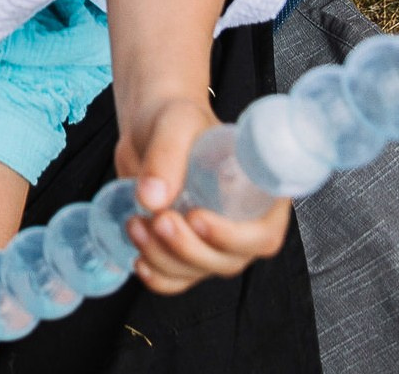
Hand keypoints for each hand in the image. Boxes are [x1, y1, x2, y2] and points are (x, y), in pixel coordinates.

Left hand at [114, 94, 289, 293]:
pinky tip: (139, 261)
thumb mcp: (175, 124)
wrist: (149, 128)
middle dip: (189, 249)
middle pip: (229, 261)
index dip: (234, 238)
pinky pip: (177, 280)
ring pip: (198, 272)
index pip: (263, 234)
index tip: (197, 218)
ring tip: (134, 223)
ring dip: (164, 259)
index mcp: (259, 195)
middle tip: (158, 218)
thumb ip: (166, 155)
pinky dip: (158, 277)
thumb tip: (150, 199)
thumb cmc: (176, 119)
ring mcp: (213, 243)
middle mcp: (242, 225)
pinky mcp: (185, 251)